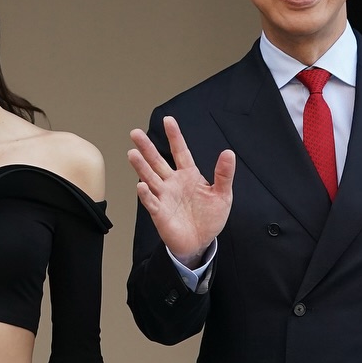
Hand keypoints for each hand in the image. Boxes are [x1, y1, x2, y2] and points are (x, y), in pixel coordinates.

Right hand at [128, 118, 233, 265]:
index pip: (180, 151)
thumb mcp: (222, 194)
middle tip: (135, 133)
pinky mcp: (159, 212)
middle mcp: (173, 183)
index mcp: (188, 175)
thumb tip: (229, 153)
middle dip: (147, 147)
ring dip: (141, 166)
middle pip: (157, 161)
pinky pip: (151, 201)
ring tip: (132, 153)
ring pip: (150, 178)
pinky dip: (146, 194)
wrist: (200, 242)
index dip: (175, 136)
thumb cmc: (209, 218)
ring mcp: (164, 196)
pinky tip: (140, 185)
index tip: (168, 120)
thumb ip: (224, 174)